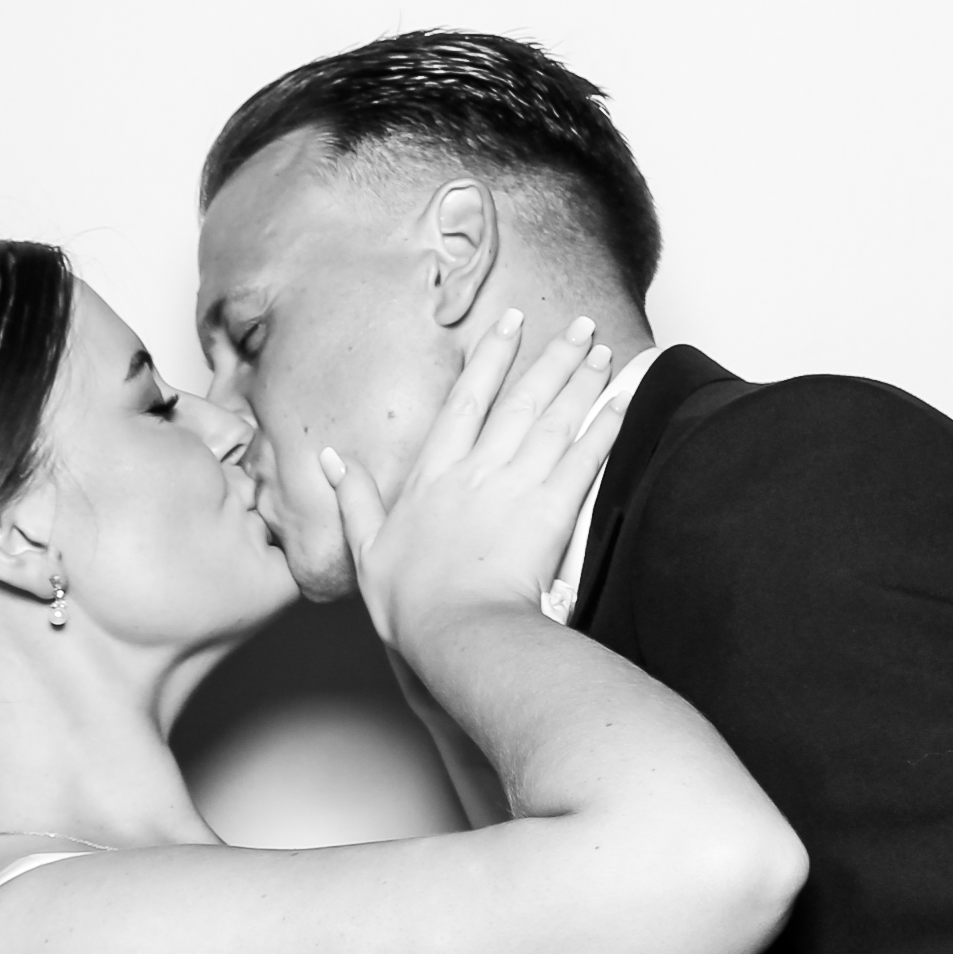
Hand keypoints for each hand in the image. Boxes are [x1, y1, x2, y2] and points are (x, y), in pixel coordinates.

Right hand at [326, 311, 621, 656]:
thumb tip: (330, 459)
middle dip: (552, 358)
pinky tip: (622, 403)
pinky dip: (605, 428)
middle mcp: (478, 470)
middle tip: (580, 324)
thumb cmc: (412, 602)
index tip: (510, 324)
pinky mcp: (551, 511)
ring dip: (582, 382)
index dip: (490, 359)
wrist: (457, 630)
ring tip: (604, 350)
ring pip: (555, 420)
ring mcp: (517, 486)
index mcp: (433, 475)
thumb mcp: (368, 548)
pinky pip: (584, 459)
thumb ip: (354, 498)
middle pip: (521, 400)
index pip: (465, 401)